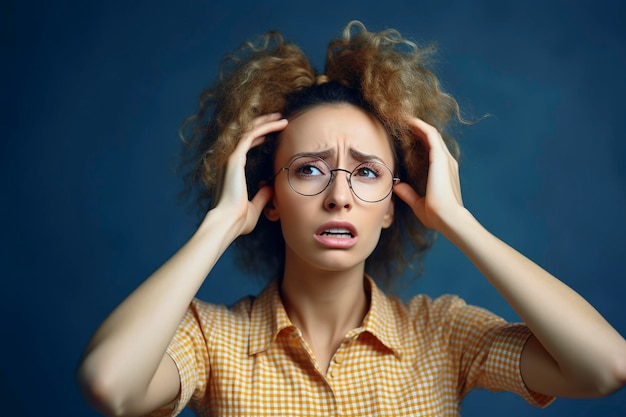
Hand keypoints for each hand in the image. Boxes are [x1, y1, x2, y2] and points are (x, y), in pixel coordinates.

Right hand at [213, 113, 287, 235]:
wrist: (228, 222)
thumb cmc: (238, 220)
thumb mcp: (256, 207)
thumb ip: (263, 196)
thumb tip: (271, 188)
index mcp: (233, 170)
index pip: (246, 146)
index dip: (260, 136)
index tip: (274, 132)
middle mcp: (230, 161)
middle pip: (247, 134)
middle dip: (263, 124)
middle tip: (280, 118)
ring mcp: (231, 158)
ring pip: (250, 130)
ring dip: (266, 122)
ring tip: (282, 118)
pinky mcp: (234, 157)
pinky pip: (251, 134)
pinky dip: (266, 127)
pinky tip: (279, 124)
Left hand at [393, 117, 463, 231]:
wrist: (448, 218)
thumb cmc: (436, 215)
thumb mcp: (417, 203)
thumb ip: (408, 193)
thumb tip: (396, 186)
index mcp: (443, 172)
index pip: (431, 150)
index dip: (419, 140)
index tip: (406, 135)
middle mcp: (446, 162)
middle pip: (431, 138)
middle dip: (418, 129)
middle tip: (403, 122)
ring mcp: (445, 158)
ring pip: (431, 133)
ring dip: (418, 124)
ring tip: (404, 117)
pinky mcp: (440, 157)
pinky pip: (430, 134)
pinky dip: (420, 126)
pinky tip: (409, 121)